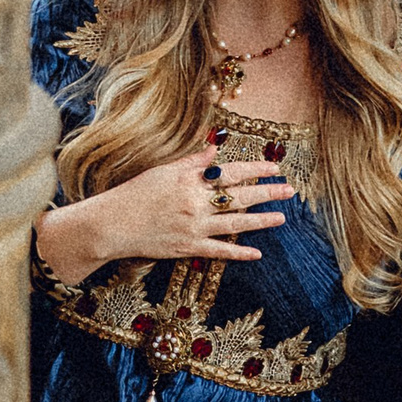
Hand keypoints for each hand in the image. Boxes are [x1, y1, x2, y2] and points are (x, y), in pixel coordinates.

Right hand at [35, 150, 291, 282]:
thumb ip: (192, 161)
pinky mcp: (187, 248)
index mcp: (189, 180)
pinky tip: (257, 253)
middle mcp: (195, 202)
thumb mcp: (162, 170)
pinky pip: (219, 251)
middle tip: (290, 191)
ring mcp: (193, 226)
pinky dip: (239, 252)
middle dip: (267, 192)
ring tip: (281, 218)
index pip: (230, 172)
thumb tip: (215, 148)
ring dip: (261, 220)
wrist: (112, 225)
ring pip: (236, 223)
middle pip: (239, 196)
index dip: (256, 170)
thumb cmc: (134, 194)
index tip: (275, 168)